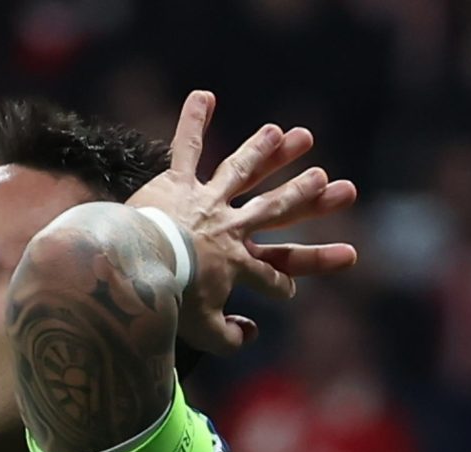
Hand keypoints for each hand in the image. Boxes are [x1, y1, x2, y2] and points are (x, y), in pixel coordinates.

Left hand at [126, 90, 357, 354]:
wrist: (139, 270)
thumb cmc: (170, 303)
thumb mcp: (204, 333)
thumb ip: (230, 337)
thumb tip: (250, 333)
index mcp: (238, 265)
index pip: (271, 276)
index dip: (282, 285)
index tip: (288, 291)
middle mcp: (230, 227)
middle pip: (276, 211)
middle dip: (305, 198)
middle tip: (331, 183)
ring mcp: (206, 200)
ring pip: (244, 171)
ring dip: (269, 152)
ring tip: (295, 135)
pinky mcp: (176, 183)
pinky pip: (186, 149)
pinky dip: (194, 122)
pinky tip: (204, 95)